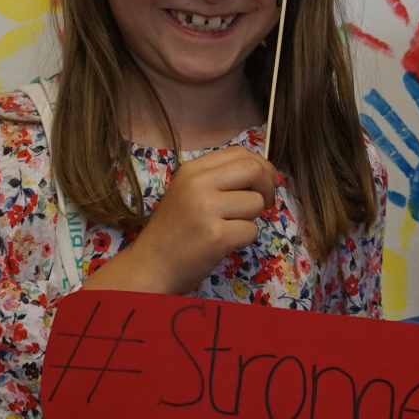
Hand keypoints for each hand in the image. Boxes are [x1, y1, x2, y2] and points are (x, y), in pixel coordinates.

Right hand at [101, 147, 276, 293]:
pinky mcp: (216, 236)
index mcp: (191, 170)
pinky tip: (224, 244)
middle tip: (265, 203)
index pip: (239, 152)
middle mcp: (198, 184)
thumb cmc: (173, 231)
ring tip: (229, 227)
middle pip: (253, 170)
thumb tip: (265, 173)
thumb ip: (219, 179)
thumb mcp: (188, 192)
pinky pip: (251, 231)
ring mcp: (207, 209)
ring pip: (255, 202)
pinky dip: (244, 240)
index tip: (264, 182)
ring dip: (251, 218)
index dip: (261, 166)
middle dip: (267, 187)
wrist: (150, 266)